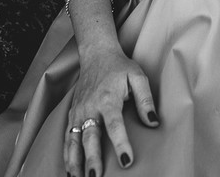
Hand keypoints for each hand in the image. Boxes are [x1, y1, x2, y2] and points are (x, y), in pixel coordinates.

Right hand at [66, 45, 158, 174]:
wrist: (96, 55)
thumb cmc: (119, 67)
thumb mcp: (138, 77)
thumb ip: (145, 99)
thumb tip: (153, 122)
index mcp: (108, 98)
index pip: (114, 125)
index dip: (120, 144)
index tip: (126, 161)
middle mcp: (90, 107)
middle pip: (90, 137)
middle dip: (91, 158)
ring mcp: (79, 111)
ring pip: (73, 140)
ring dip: (75, 161)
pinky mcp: (72, 114)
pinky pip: (67, 136)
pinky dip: (66, 154)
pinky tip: (70, 169)